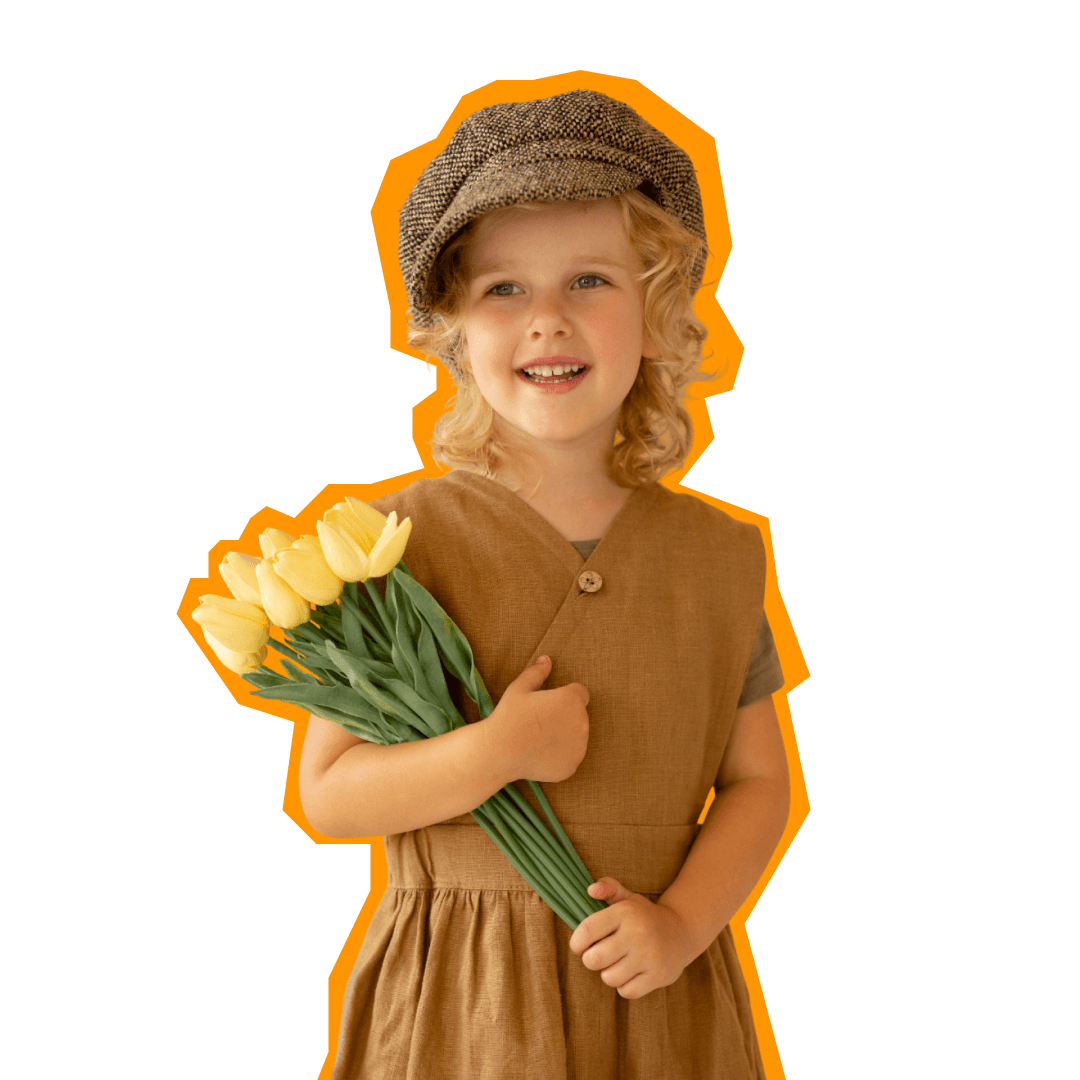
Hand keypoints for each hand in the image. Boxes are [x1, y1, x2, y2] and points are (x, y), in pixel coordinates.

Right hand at [492, 656, 589, 782]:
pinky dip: (560, 756)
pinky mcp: (572, 766)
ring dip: (564, 736)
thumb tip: (547, 659)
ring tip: (539, 738)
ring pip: (576, 737)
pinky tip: (540, 753)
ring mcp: (579, 747)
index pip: (580, 693)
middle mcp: (581, 722)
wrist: (499, 752)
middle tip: (540, 722)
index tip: (549, 704)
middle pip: (579, 716)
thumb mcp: (519, 688)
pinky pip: (570, 757)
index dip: (564, 697)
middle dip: (565, 716)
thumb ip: (537, 673)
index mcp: (571, 699)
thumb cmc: (509, 716)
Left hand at [568, 877, 696, 999]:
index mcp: (625, 912)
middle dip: (590, 960)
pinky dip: (625, 986)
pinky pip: (626, 991)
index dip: (576, 942)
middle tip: (599, 955)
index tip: (579, 946)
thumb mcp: (629, 898)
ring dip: (609, 973)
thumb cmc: (645, 916)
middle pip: (593, 959)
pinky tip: (632, 973)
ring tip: (618, 963)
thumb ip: (608, 888)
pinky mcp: (658, 976)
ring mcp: (649, 956)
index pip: (587, 930)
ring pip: (609, 978)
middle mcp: (637, 933)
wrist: (682, 931)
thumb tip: (590, 890)